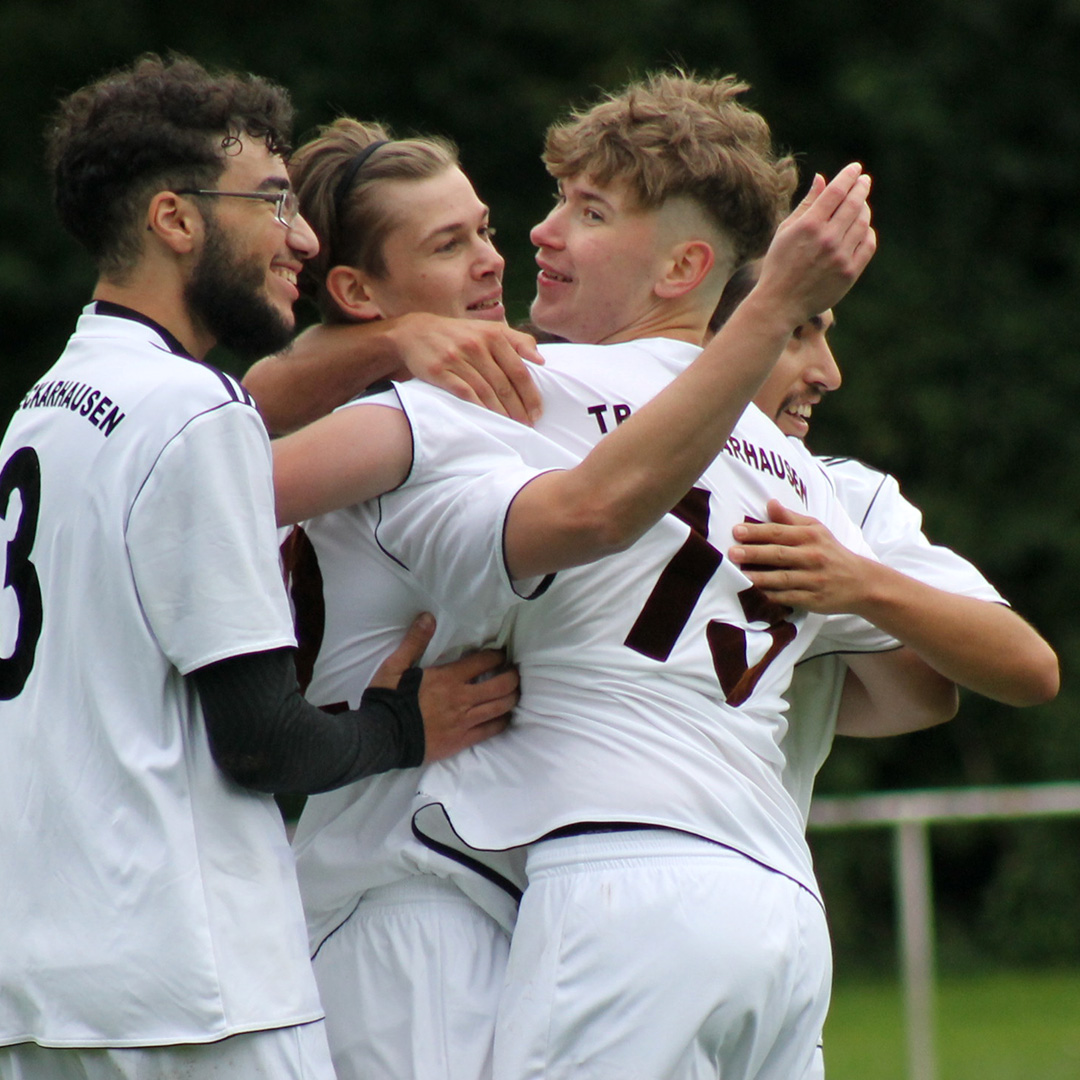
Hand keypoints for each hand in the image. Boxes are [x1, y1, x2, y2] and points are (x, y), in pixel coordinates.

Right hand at [369, 613, 517, 761]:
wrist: (381, 737)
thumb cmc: (387, 699)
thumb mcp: (395, 666)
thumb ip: (414, 641)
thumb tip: (428, 617)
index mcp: (447, 678)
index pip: (483, 662)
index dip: (497, 655)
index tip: (501, 654)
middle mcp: (461, 699)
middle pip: (500, 685)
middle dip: (513, 676)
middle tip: (515, 672)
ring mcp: (464, 721)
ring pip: (500, 707)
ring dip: (512, 697)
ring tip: (515, 692)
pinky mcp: (462, 740)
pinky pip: (490, 731)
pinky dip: (502, 722)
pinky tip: (505, 717)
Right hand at [386, 312, 543, 424]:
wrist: (416, 332)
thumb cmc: (460, 335)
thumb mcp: (489, 330)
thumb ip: (517, 341)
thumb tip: (541, 360)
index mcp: (493, 335)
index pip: (519, 370)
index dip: (531, 394)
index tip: (538, 411)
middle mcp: (476, 345)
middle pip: (504, 384)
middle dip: (519, 408)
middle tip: (528, 425)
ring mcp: (457, 358)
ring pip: (486, 391)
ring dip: (501, 412)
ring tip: (512, 426)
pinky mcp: (440, 371)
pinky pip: (464, 393)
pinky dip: (478, 408)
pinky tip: (488, 419)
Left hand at [728, 499, 872, 612]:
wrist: (861, 582)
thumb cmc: (831, 552)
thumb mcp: (816, 530)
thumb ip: (791, 519)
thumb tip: (770, 503)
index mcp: (810, 537)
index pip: (779, 532)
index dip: (757, 531)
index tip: (736, 531)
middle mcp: (812, 557)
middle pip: (779, 554)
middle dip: (754, 553)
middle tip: (732, 553)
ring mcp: (813, 580)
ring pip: (783, 578)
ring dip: (760, 577)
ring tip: (739, 575)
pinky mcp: (813, 600)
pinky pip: (789, 598)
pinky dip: (772, 597)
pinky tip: (756, 595)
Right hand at [756, 162, 876, 326]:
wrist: (781, 303)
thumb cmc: (779, 264)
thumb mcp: (786, 231)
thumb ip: (806, 204)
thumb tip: (822, 179)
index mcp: (809, 225)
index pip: (836, 191)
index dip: (848, 176)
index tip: (856, 169)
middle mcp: (827, 239)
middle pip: (853, 204)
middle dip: (861, 188)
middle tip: (863, 181)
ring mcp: (840, 256)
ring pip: (863, 222)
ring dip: (864, 209)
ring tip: (861, 205)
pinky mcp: (849, 272)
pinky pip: (868, 244)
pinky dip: (868, 232)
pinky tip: (863, 228)